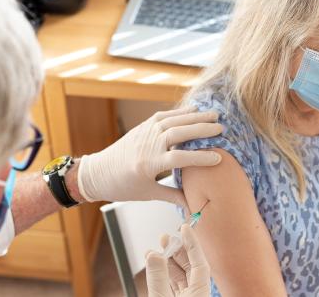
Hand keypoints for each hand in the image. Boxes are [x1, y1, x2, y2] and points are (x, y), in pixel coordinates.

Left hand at [77, 107, 222, 208]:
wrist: (98, 173)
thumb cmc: (123, 186)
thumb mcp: (148, 194)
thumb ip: (173, 196)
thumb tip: (195, 207)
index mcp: (149, 164)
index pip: (179, 158)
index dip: (199, 157)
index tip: (218, 157)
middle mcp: (147, 145)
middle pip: (178, 133)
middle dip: (201, 130)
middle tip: (221, 129)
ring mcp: (144, 133)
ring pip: (173, 121)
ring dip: (194, 117)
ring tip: (214, 115)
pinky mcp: (142, 127)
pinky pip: (163, 116)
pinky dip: (179, 112)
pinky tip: (194, 111)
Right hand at [146, 224, 210, 296]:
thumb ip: (158, 278)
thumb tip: (154, 255)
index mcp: (200, 293)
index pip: (200, 262)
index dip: (192, 243)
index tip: (185, 228)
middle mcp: (197, 295)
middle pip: (190, 267)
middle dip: (177, 251)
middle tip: (166, 239)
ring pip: (181, 276)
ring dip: (169, 262)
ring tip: (158, 251)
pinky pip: (174, 285)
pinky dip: (165, 275)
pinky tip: (157, 267)